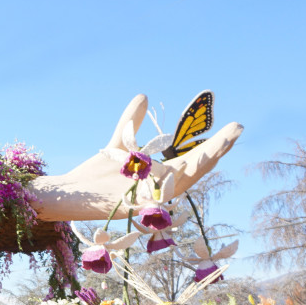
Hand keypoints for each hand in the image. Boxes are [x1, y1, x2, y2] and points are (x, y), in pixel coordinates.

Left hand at [26, 94, 242, 221]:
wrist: (69, 195)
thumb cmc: (95, 176)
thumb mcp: (119, 144)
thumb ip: (131, 123)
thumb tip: (145, 97)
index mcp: (160, 178)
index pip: (193, 161)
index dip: (214, 146)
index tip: (232, 126)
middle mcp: (158, 191)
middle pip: (194, 171)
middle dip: (216, 152)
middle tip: (236, 131)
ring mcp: (146, 201)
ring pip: (179, 184)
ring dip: (201, 166)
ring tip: (219, 147)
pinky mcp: (129, 207)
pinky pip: (153, 197)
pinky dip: (167, 184)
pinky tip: (184, 166)